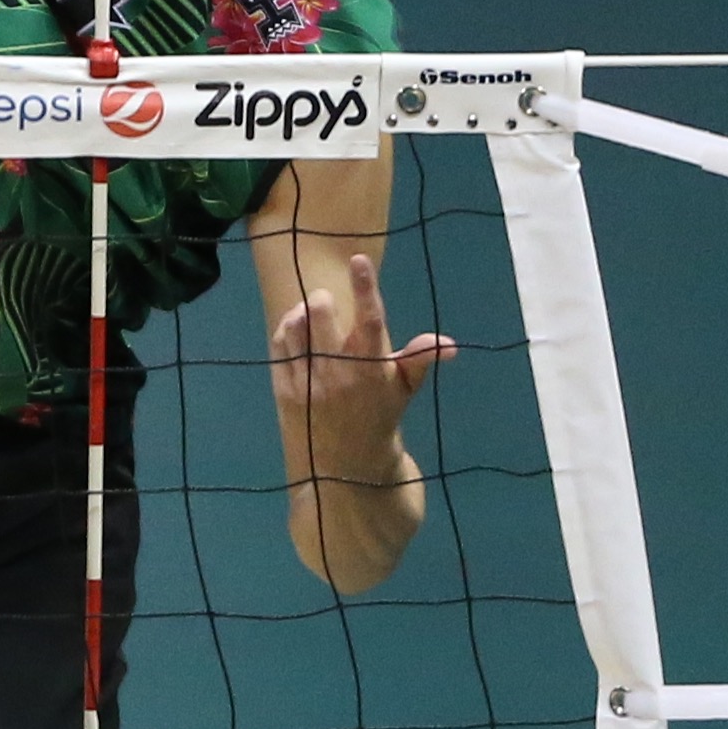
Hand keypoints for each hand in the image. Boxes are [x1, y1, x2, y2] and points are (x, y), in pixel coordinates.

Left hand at [270, 250, 453, 481]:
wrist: (348, 467)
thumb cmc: (380, 417)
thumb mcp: (403, 390)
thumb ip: (418, 361)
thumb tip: (447, 343)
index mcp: (373, 369)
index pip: (371, 320)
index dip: (366, 287)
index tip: (360, 260)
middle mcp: (340, 374)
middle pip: (324, 318)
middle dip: (323, 301)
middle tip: (326, 299)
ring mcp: (310, 383)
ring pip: (297, 329)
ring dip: (300, 314)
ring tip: (308, 313)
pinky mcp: (287, 392)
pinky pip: (280, 349)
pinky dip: (285, 332)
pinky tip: (293, 329)